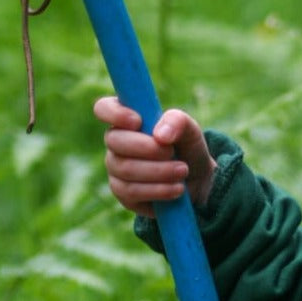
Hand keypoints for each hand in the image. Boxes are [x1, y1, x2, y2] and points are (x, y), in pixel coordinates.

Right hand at [94, 96, 216, 216]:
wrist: (197, 182)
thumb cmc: (188, 149)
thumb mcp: (190, 131)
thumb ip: (178, 122)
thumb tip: (160, 135)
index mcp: (128, 119)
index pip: (104, 108)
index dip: (115, 113)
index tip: (137, 121)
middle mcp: (116, 142)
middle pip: (114, 141)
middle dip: (148, 148)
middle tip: (172, 153)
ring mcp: (116, 168)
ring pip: (125, 169)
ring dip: (159, 171)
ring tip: (183, 171)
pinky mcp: (123, 193)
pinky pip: (131, 191)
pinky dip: (158, 190)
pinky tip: (177, 188)